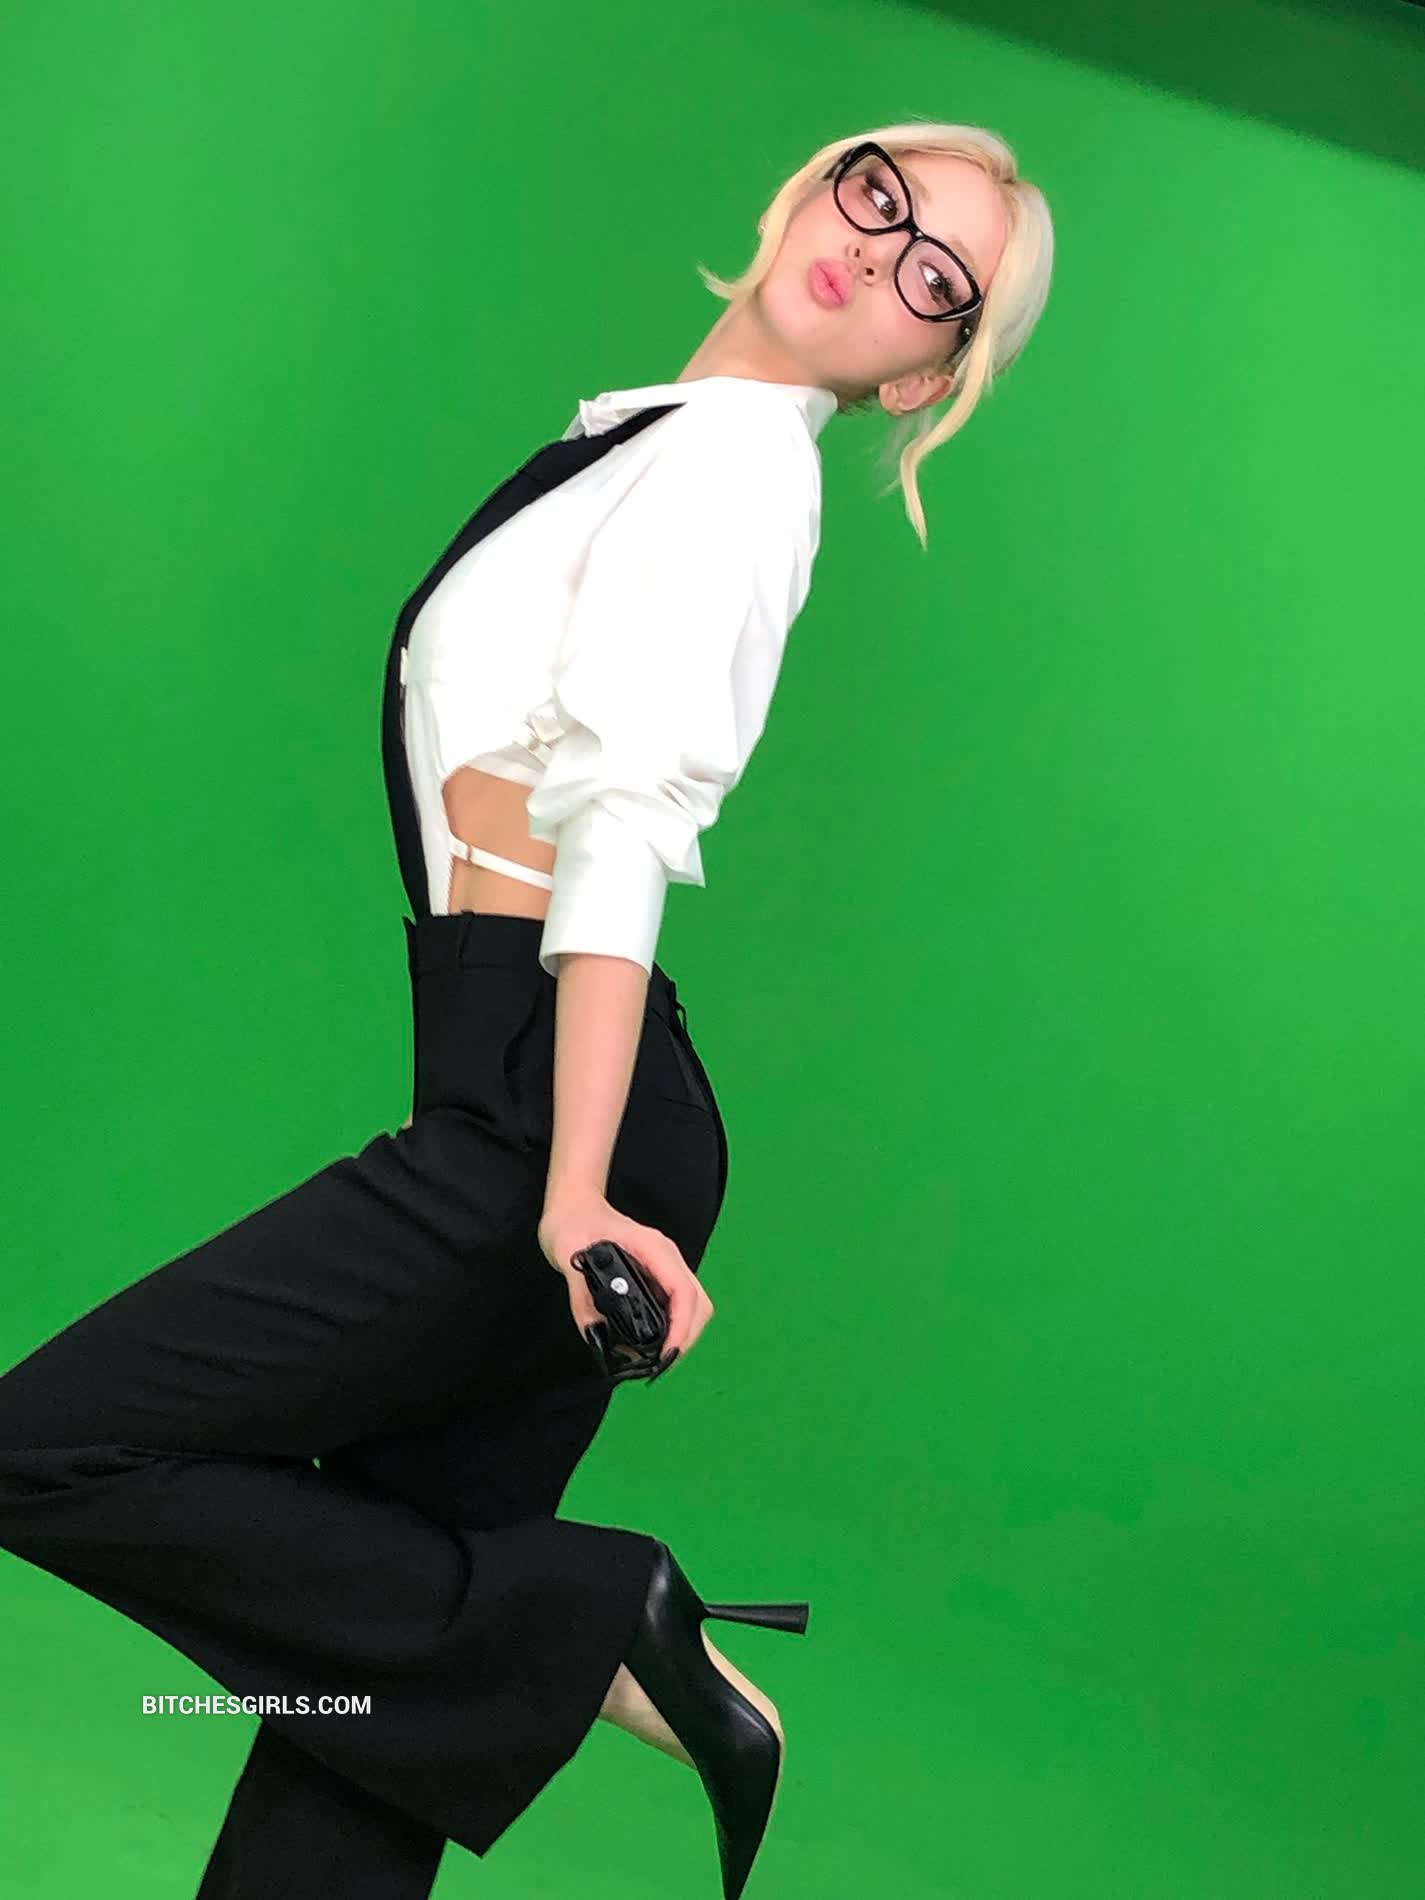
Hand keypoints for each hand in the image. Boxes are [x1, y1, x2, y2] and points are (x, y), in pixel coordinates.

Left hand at [538, 1187, 713, 1377]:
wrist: (574, 1206)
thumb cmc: (574, 1222)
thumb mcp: (569, 1256)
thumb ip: (581, 1296)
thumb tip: (596, 1334)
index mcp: (652, 1249)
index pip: (682, 1291)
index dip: (681, 1326)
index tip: (666, 1354)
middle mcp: (666, 1259)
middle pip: (698, 1303)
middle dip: (685, 1337)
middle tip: (658, 1364)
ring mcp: (664, 1268)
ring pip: (693, 1307)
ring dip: (681, 1336)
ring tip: (653, 1359)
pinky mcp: (657, 1278)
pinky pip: (676, 1307)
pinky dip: (671, 1329)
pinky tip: (647, 1344)